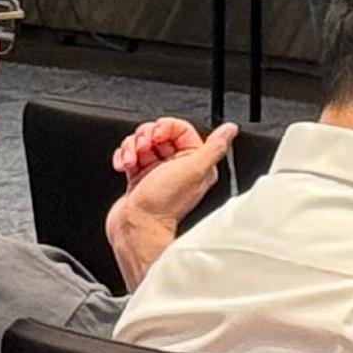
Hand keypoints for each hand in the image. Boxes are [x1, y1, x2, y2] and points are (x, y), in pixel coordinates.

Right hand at [106, 119, 237, 285]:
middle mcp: (177, 167)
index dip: (165, 127)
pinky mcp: (139, 178)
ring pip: (141, 142)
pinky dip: (123, 157)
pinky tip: (124, 166)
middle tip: (144, 149)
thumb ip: (215, 147)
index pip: (180, 129)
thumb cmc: (163, 204)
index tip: (157, 136)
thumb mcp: (194, 169)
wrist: (136, 225)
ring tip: (132, 161)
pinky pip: (129, 155)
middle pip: (158, 133)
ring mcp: (156, 172)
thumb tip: (230, 129)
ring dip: (131, 147)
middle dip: (145, 136)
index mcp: (195, 162)